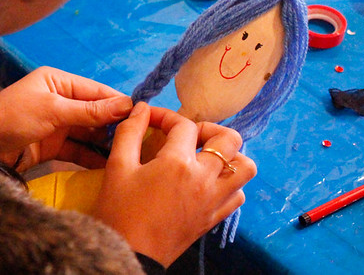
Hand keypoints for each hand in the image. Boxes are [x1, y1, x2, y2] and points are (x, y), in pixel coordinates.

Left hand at [0, 67, 131, 170]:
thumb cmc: (13, 118)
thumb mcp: (53, 111)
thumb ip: (89, 111)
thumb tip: (125, 105)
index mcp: (58, 82)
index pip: (96, 91)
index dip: (119, 103)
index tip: (144, 116)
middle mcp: (60, 100)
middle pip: (95, 112)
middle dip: (115, 125)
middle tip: (141, 139)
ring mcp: (57, 124)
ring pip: (89, 132)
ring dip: (105, 142)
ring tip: (129, 153)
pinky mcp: (52, 146)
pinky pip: (78, 149)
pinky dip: (92, 156)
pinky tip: (109, 164)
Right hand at [91, 102, 256, 267]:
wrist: (129, 254)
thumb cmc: (119, 211)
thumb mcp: (117, 167)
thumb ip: (129, 132)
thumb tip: (142, 109)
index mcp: (178, 163)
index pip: (183, 125)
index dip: (166, 116)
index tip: (150, 119)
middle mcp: (204, 179)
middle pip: (230, 139)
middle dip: (210, 129)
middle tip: (189, 136)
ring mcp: (213, 200)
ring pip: (245, 168)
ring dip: (230, 156)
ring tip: (206, 157)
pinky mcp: (214, 218)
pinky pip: (238, 195)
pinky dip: (230, 184)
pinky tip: (207, 182)